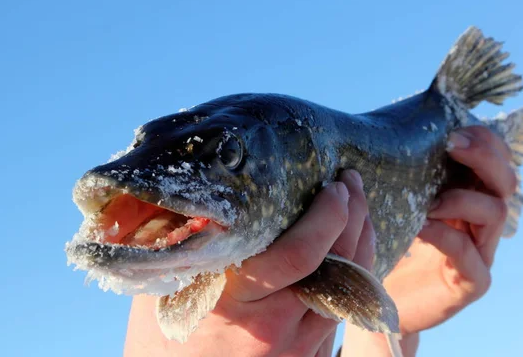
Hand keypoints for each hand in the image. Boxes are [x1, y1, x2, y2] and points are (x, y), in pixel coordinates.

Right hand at [124, 170, 374, 356]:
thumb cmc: (162, 338)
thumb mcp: (167, 287)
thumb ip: (192, 245)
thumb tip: (211, 199)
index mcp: (235, 302)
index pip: (298, 254)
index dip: (326, 216)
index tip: (333, 185)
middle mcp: (272, 327)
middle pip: (335, 268)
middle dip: (353, 218)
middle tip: (351, 182)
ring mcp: (294, 349)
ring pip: (348, 290)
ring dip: (360, 243)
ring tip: (357, 209)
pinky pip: (340, 309)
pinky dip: (353, 274)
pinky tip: (348, 249)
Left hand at [342, 126, 515, 355]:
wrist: (372, 295)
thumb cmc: (380, 241)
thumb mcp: (391, 201)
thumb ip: (397, 173)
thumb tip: (375, 130)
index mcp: (464, 195)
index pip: (492, 161)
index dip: (482, 142)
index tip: (452, 132)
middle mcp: (478, 221)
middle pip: (504, 181)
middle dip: (484, 157)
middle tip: (453, 146)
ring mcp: (479, 251)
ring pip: (495, 212)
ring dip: (461, 199)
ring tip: (428, 202)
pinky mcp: (471, 281)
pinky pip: (468, 252)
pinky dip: (445, 235)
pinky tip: (420, 228)